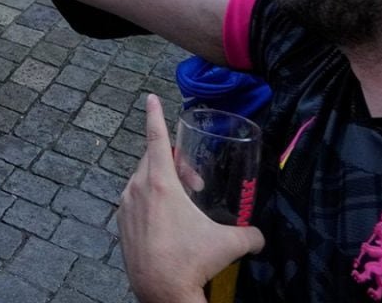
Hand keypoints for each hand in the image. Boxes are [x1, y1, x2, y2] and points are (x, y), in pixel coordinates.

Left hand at [118, 95, 265, 302]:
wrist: (162, 293)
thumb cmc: (191, 261)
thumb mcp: (227, 243)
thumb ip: (249, 233)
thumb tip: (260, 236)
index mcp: (160, 183)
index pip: (156, 139)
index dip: (154, 116)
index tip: (150, 98)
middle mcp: (138, 189)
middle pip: (152, 160)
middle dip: (175, 164)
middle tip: (195, 182)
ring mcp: (126, 207)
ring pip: (142, 181)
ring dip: (162, 184)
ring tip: (184, 205)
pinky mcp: (121, 224)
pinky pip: (135, 201)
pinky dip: (150, 202)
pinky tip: (168, 222)